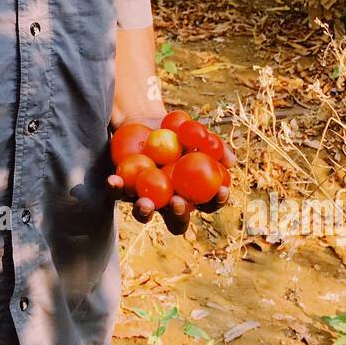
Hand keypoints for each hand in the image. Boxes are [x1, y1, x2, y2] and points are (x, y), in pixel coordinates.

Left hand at [107, 115, 234, 235]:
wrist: (148, 123)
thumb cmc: (179, 133)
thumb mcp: (199, 135)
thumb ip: (216, 147)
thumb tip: (231, 161)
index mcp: (192, 195)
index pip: (208, 205)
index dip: (216, 202)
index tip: (221, 191)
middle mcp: (169, 203)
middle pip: (176, 221)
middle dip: (178, 215)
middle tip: (177, 202)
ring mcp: (145, 198)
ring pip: (144, 213)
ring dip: (144, 212)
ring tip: (145, 203)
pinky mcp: (123, 188)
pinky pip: (118, 192)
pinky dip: (116, 187)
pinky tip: (114, 180)